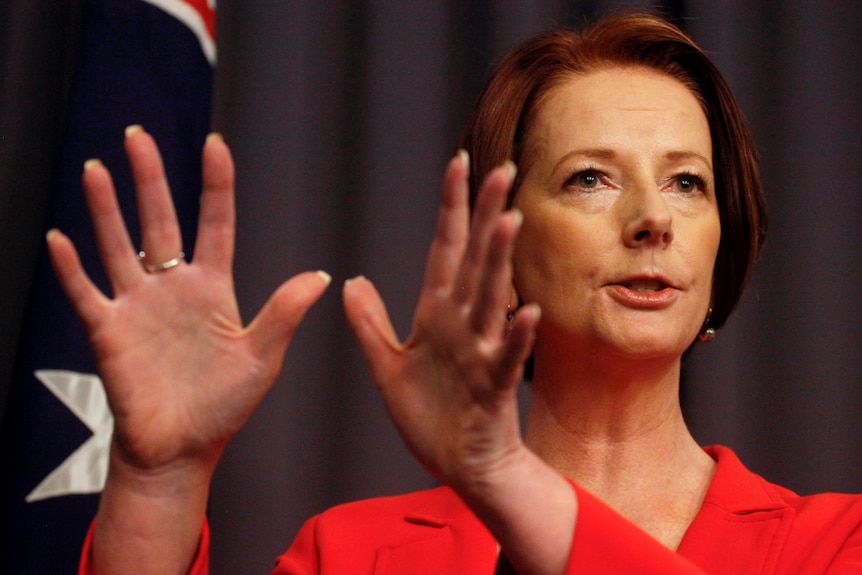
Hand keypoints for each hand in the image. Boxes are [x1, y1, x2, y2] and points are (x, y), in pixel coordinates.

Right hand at [47, 126, 329, 474]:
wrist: (182, 448)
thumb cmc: (224, 405)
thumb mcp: (262, 357)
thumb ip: (284, 314)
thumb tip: (321, 276)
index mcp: (214, 288)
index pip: (215, 224)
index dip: (215, 185)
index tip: (215, 144)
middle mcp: (173, 288)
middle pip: (159, 221)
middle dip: (149, 179)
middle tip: (137, 136)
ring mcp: (138, 306)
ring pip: (118, 245)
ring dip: (106, 209)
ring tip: (95, 169)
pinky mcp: (108, 332)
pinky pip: (85, 293)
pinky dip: (71, 268)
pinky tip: (59, 239)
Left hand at [343, 151, 539, 490]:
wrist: (461, 465)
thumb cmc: (430, 417)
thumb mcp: (388, 367)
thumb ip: (370, 324)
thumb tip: (349, 280)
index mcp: (436, 314)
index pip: (445, 249)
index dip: (450, 208)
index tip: (456, 164)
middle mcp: (462, 324)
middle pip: (475, 260)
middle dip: (485, 214)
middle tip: (502, 169)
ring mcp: (480, 352)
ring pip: (491, 298)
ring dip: (499, 261)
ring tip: (508, 221)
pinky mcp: (492, 387)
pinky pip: (505, 358)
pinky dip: (516, 336)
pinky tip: (529, 311)